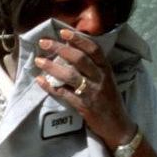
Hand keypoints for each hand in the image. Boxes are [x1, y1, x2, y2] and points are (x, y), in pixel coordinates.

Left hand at [34, 29, 135, 149]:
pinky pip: (64, 94)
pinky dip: (51, 87)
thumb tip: (70, 52)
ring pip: (70, 76)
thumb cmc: (110, 100)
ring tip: (38, 60)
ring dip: (52, 67)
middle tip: (44, 42)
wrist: (117, 125)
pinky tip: (40, 81)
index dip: (78, 39)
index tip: (63, 32)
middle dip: (60, 49)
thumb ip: (93, 67)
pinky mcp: (84, 106)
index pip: (94, 49)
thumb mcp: (107, 80)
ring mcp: (92, 92)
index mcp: (106, 69)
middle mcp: (100, 78)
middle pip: (79, 59)